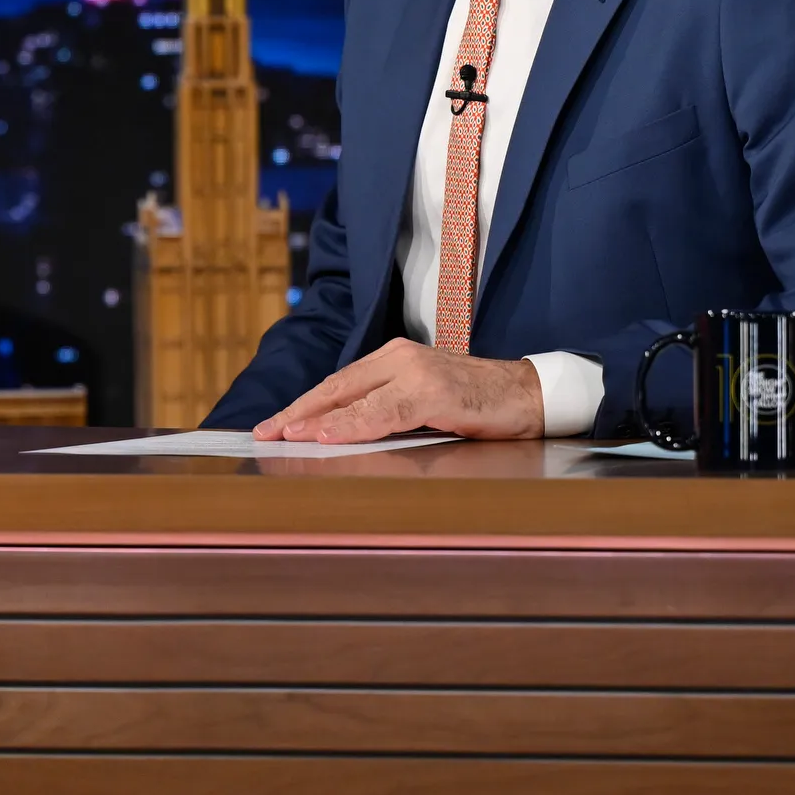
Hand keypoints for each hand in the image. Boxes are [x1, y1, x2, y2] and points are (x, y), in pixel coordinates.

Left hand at [255, 336, 541, 443]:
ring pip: (355, 399)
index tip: (272, 425)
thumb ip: (386, 409)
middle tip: (264, 433)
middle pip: (336, 388)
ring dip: (317, 421)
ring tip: (287, 435)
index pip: (337, 384)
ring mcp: (416, 372)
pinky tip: (331, 434)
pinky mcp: (434, 392)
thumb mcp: (423, 402)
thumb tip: (340, 434)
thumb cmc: (476, 402)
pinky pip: (385, 412)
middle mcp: (399, 358)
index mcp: (393, 359)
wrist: (530, 394)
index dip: (302, 406)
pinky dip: (354, 424)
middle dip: (297, 413)